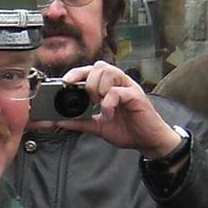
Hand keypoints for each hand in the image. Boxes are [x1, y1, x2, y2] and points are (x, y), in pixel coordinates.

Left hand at [50, 62, 182, 159]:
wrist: (148, 141)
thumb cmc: (127, 130)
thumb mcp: (99, 127)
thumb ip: (81, 122)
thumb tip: (60, 121)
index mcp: (109, 87)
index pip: (90, 70)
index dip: (76, 73)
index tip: (65, 83)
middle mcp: (119, 83)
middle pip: (99, 66)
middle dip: (87, 80)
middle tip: (87, 99)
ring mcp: (128, 87)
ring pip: (109, 71)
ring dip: (98, 87)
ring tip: (98, 103)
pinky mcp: (136, 96)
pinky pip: (117, 91)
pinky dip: (108, 103)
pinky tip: (108, 114)